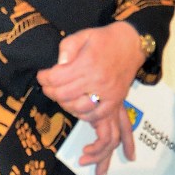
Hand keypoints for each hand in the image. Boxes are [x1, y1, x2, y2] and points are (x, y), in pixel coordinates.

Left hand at [38, 21, 147, 174]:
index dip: (45, 79)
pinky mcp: (116, 103)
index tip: (41, 77)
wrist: (132, 44)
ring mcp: (109, 96)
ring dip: (69, 114)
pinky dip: (93, 129)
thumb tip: (57, 66)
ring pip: (83, 114)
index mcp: (88, 64)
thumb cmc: (104, 39)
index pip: (58, 78)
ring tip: (62, 110)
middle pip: (66, 97)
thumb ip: (66, 49)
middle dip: (53, 95)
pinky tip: (87, 137)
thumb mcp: (82, 36)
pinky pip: (105, 123)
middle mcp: (99, 82)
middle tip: (48, 91)